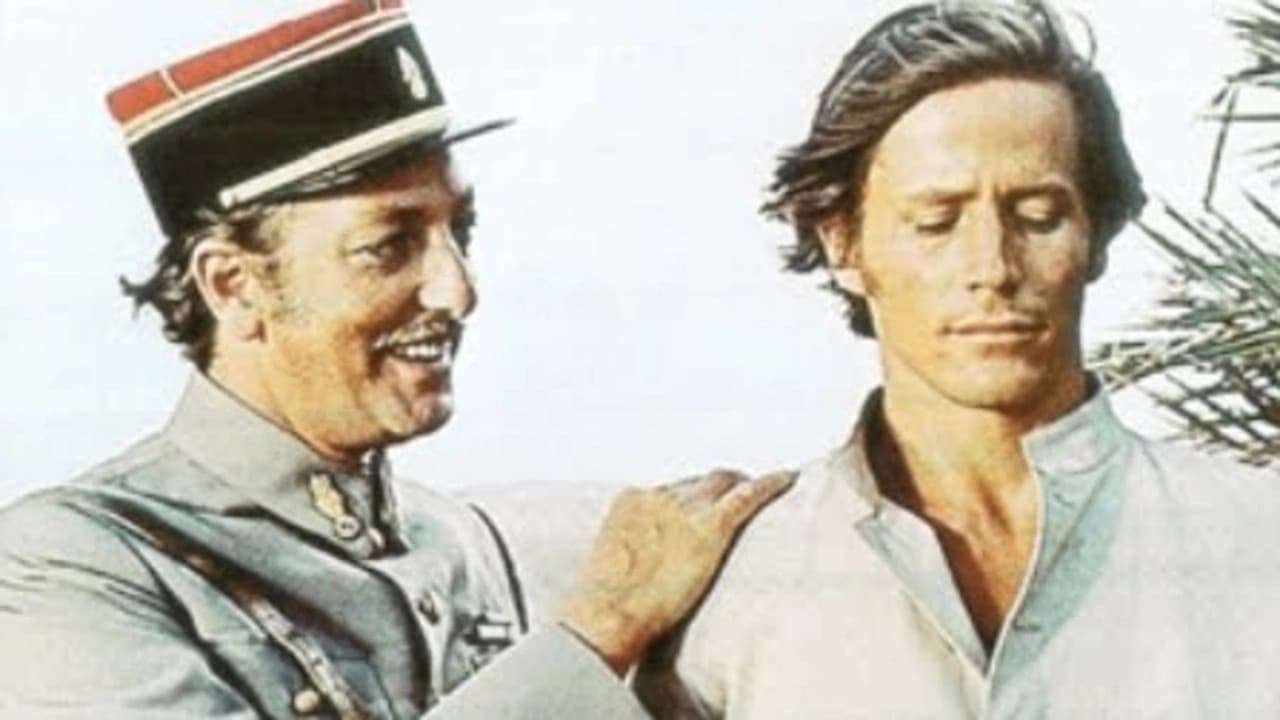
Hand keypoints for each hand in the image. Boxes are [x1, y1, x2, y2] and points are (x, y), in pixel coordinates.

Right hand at [557, 469, 795, 674]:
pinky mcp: (712, 526)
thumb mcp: (612, 562)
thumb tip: (642, 560)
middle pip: (697, 482)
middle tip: (733, 491)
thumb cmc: (606, 600)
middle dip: (715, 486)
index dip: (688, 496)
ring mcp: (687, 508)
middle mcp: (661, 496)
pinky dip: (769, 486)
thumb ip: (631, 548)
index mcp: (633, 501)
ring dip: (737, 486)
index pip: (669, 489)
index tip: (697, 503)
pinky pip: (747, 497)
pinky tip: (785, 479)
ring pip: (722, 484)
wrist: (611, 612)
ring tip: (756, 488)